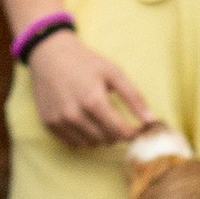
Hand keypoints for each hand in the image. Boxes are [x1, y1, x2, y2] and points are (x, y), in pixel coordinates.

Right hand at [26, 30, 150, 148]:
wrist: (50, 55)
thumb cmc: (85, 63)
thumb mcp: (114, 73)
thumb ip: (134, 97)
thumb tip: (150, 120)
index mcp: (93, 101)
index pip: (119, 131)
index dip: (133, 134)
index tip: (138, 130)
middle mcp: (74, 114)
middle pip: (106, 139)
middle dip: (117, 134)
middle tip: (119, 121)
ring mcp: (59, 120)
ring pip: (90, 143)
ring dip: (101, 137)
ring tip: (102, 119)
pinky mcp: (48, 123)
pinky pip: (73, 143)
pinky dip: (83, 137)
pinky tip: (86, 122)